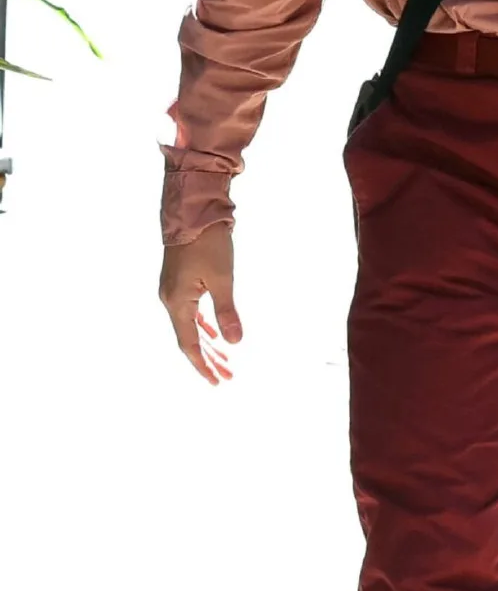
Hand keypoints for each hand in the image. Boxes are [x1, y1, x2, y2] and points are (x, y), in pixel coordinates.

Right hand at [159, 220, 241, 384]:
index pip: (189, 344)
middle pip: (189, 338)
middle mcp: (170, 299)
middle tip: (226, 376)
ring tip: (223, 360)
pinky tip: (213, 332)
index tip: (216, 381)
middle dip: (208, 359)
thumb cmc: (208, 242)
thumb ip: (226, 311)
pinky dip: (202, 325)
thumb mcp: (222, 278)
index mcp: (177, 302)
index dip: (203, 364)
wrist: (192, 210)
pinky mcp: (178, 280)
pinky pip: (189, 311)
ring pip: (189, 325)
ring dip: (206, 343)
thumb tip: (235, 342)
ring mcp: (172, 289)